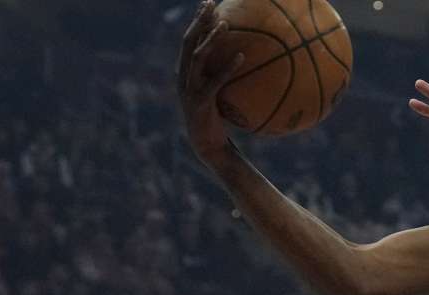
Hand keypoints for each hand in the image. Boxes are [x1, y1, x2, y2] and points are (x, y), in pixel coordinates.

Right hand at [177, 1, 244, 164]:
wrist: (208, 146)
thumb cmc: (217, 119)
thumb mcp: (219, 93)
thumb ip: (223, 75)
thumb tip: (245, 57)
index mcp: (186, 72)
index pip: (189, 40)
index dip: (197, 20)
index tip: (207, 3)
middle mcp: (183, 77)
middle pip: (188, 41)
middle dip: (199, 21)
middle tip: (211, 3)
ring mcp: (189, 89)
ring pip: (197, 57)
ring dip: (210, 39)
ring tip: (225, 24)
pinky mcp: (200, 102)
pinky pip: (215, 81)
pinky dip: (228, 67)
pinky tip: (242, 57)